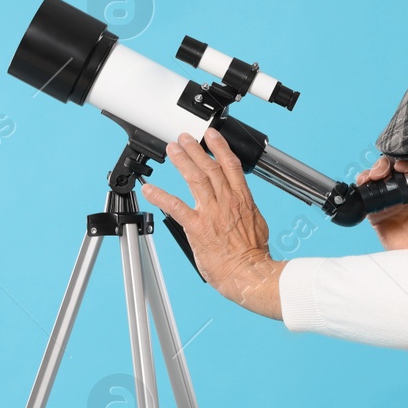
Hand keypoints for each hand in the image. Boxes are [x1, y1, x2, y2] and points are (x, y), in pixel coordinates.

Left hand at [139, 127, 284, 318]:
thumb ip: (246, 210)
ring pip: (194, 179)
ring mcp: (211, 212)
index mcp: (242, 199)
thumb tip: (243, 206)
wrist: (248, 272)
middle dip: (195, 149)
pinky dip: (160, 196)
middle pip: (209, 167)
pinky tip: (150, 189)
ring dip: (181, 161)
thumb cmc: (252, 254)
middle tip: (184, 138)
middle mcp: (226, 201)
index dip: (220, 147)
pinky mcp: (197, 227)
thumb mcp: (257, 224)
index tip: (212, 135)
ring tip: (172, 150)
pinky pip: (175, 207)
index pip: (230, 166)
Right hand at [356, 156, 407, 251]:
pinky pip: (367, 198)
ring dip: (372, 172)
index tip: (405, 166)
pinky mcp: (377, 212)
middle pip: (393, 167)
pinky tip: (363, 185)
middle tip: (384, 170)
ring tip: (372, 176)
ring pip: (378, 178)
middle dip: (386, 163)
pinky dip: (362, 189)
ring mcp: (390, 199)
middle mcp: (406, 189)